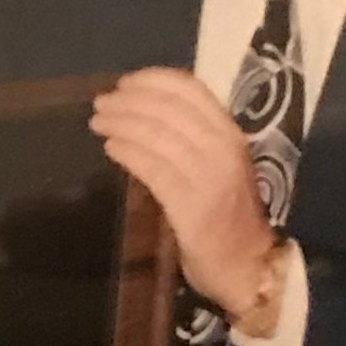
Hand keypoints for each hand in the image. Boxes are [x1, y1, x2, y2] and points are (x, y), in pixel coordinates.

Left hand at [91, 67, 281, 315]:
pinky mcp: (190, 205)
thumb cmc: (228, 214)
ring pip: (156, 135)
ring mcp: (208, 176)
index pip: (191, 91)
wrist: (247, 264)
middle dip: (129, 101)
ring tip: (99, 122)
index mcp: (231, 134)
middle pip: (167, 109)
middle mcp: (222, 149)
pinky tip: (110, 148)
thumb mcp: (220, 165)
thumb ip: (194, 138)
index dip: (154, 80)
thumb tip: (147, 109)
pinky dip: (127, 153)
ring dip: (121, 123)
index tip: (127, 82)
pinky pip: (151, 168)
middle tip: (102, 102)